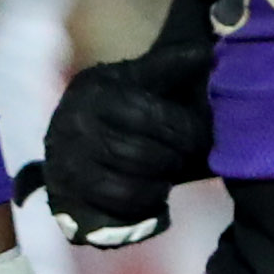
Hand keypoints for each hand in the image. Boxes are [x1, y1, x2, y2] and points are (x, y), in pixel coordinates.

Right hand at [35, 50, 212, 247]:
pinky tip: (151, 200)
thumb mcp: (133, 77)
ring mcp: (66, 171)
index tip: (198, 136)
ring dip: (159, 187)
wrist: (65, 135)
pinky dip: (140, 214)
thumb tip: (208, 53)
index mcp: (93, 95)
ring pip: (130, 191)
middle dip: (174, 160)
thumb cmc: (109, 103)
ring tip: (165, 177)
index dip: (185, 131)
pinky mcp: (65, 204)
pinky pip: (113, 219)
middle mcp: (72, 131)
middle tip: (183, 159)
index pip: (152, 118)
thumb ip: (168, 66)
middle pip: (143, 157)